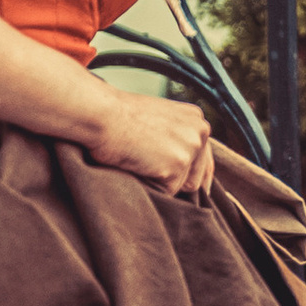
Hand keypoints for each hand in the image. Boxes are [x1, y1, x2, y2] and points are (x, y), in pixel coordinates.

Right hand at [86, 90, 215, 197]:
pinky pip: (166, 192)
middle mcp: (200, 132)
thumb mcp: (159, 120)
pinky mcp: (177, 166)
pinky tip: (136, 165)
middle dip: (174, 180)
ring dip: (160, 182)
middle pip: (195, 177)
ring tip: (139, 160)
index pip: (203, 160)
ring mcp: (190, 149)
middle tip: (147, 166)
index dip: (190, 175)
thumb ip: (177, 138)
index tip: (182, 186)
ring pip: (181, 187)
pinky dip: (150, 186)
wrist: (102, 114)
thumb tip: (185, 167)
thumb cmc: (120, 116)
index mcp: (197, 120)